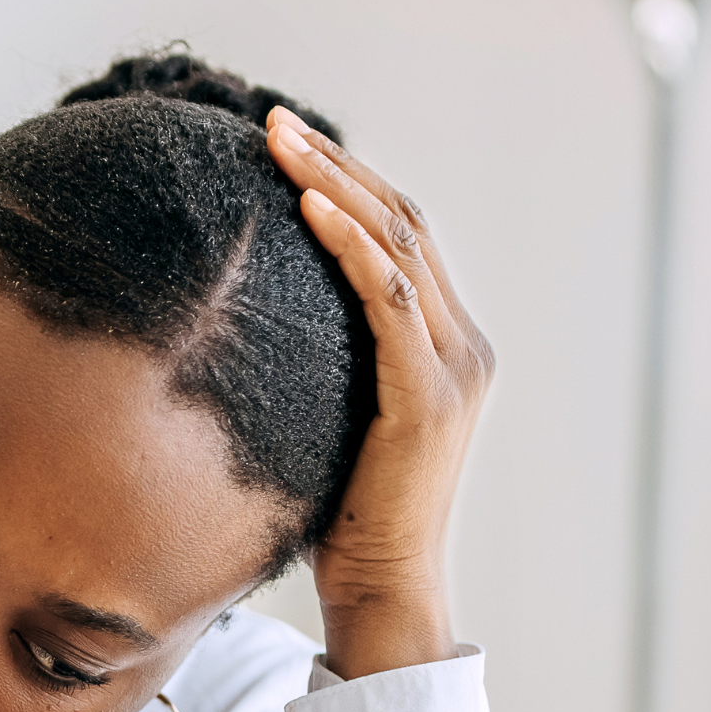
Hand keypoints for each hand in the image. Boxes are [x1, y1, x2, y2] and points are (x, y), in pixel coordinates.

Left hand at [265, 106, 491, 678]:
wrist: (384, 590)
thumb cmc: (342, 519)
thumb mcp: (330, 421)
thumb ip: (321, 368)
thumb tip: (246, 328)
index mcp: (445, 348)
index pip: (401, 238)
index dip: (348, 182)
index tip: (287, 144)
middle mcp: (464, 346)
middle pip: (404, 222)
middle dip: (336, 164)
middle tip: (273, 121)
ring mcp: (455, 368)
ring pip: (400, 244)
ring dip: (336, 183)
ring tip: (279, 141)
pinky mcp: (431, 396)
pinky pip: (392, 298)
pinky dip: (351, 245)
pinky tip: (306, 207)